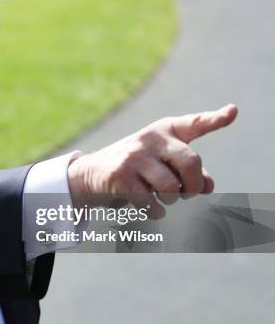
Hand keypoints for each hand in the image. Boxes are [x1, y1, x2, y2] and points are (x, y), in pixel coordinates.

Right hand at [67, 104, 237, 218]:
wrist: (91, 174)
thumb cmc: (135, 168)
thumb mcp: (162, 163)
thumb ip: (189, 172)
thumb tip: (208, 187)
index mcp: (164, 131)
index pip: (194, 124)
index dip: (215, 119)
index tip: (232, 112)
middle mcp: (150, 138)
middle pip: (191, 162)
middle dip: (193, 185)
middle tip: (186, 194)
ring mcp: (134, 156)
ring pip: (170, 186)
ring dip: (171, 200)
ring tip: (163, 199)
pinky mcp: (121, 175)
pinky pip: (150, 202)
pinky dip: (155, 212)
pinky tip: (149, 208)